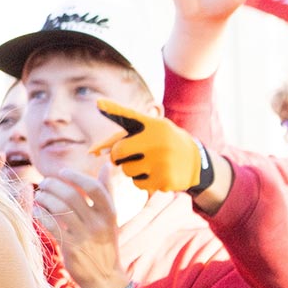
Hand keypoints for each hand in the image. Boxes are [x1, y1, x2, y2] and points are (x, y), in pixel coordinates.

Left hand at [33, 166, 130, 287]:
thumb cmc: (104, 243)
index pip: (94, 187)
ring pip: (59, 209)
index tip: (62, 172)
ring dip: (45, 198)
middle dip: (53, 185)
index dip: (76, 176)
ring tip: (39, 195)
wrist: (105, 277)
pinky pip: (51, 225)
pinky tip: (37, 211)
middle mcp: (98, 223)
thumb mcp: (110, 218)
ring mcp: (84, 236)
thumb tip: (105, 165)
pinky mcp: (71, 248)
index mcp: (110, 213)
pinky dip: (41, 214)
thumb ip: (107, 191)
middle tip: (44, 183)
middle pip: (72, 195)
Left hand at [90, 99, 212, 194]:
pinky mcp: (165, 180)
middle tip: (130, 155)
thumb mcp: (147, 133)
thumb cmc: (162, 143)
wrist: (196, 161)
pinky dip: (144, 181)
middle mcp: (159, 140)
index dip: (112, 109)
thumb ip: (118, 138)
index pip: (128, 116)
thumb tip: (91, 151)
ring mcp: (163, 161)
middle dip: (118, 156)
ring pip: (127, 171)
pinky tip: (158, 174)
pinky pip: (138, 184)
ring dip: (132, 170)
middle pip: (118, 152)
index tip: (97, 103)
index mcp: (153, 125)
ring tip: (151, 163)